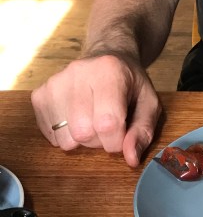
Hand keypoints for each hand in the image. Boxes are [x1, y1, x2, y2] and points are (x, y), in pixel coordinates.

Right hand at [31, 54, 161, 167]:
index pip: (108, 123)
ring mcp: (55, 83)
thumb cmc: (130, 84)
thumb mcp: (149, 103)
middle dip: (99, 140)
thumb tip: (131, 159)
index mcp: (110, 71)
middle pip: (83, 133)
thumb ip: (143, 130)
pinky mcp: (40, 95)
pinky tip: (76, 118)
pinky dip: (65, 135)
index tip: (123, 134)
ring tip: (92, 120)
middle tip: (107, 125)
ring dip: (81, 140)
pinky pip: (49, 136)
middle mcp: (78, 73)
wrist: (107, 58)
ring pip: (64, 139)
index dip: (117, 140)